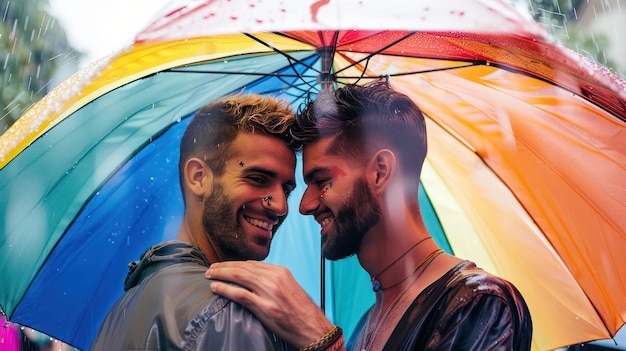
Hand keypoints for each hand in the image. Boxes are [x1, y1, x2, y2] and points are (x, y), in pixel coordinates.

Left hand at [206, 260, 334, 347]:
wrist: (313, 328)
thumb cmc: (302, 311)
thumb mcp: (290, 288)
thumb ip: (274, 281)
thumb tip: (255, 278)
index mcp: (281, 272)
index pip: (252, 264)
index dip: (236, 264)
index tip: (225, 265)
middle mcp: (274, 278)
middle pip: (243, 267)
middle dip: (225, 266)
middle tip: (212, 268)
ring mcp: (269, 292)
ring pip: (239, 277)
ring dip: (221, 275)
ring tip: (210, 275)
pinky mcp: (264, 307)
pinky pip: (239, 294)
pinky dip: (225, 289)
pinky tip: (216, 287)